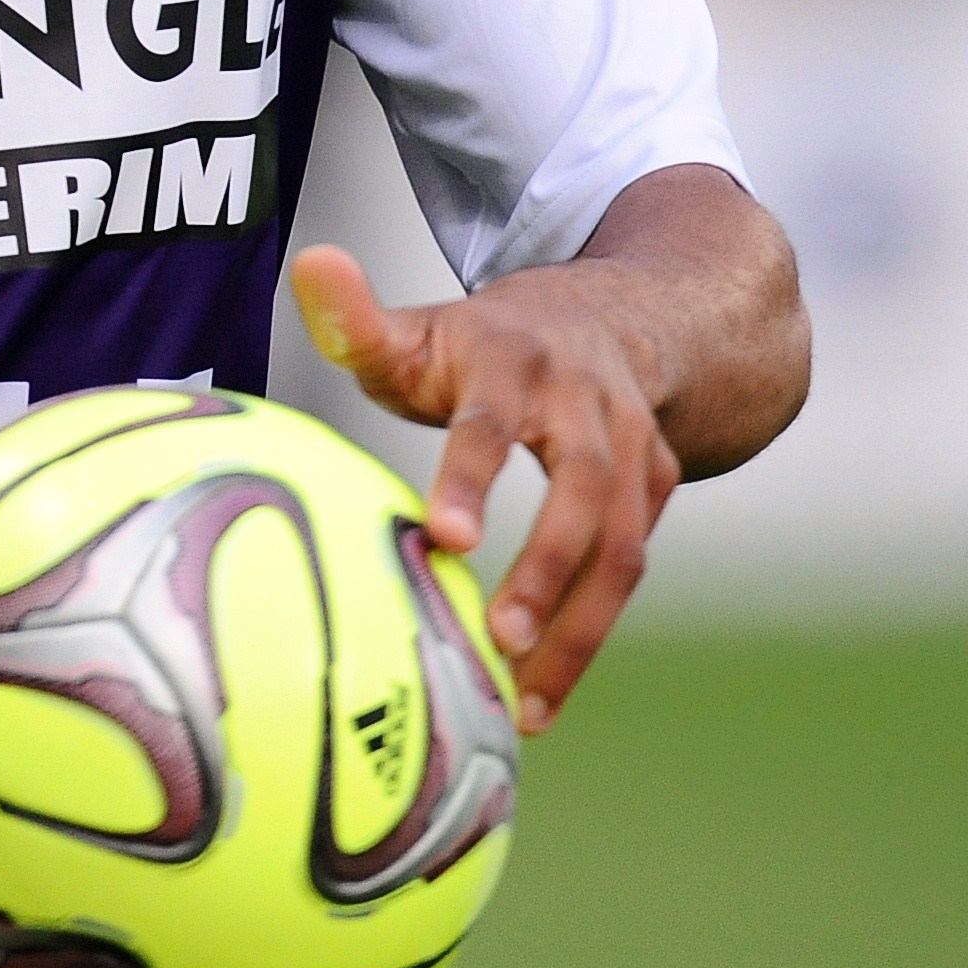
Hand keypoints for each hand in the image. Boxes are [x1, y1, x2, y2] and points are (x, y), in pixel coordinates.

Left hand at [285, 242, 678, 733]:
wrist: (617, 319)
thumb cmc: (487, 345)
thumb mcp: (421, 326)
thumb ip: (357, 317)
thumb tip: (309, 264)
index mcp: (514, 359)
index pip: (493, 420)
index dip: (472, 476)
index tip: (445, 537)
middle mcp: (586, 400)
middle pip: (582, 489)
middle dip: (546, 568)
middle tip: (498, 641)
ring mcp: (633, 445)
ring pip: (622, 543)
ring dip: (580, 626)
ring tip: (525, 703)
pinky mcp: (658, 485)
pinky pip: (631, 564)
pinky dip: (593, 629)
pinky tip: (543, 686)